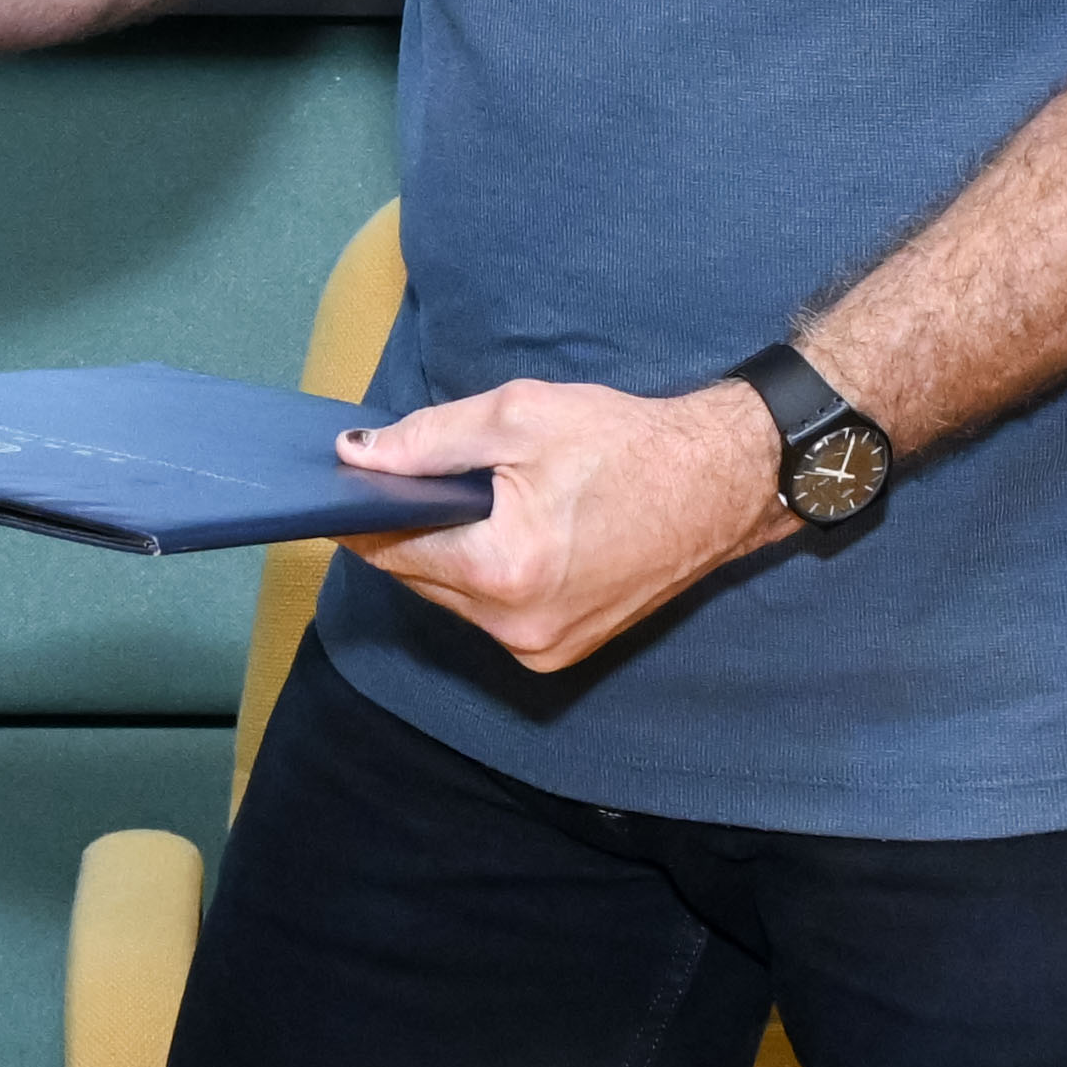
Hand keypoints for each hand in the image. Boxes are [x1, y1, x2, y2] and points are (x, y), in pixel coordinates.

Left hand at [334, 374, 790, 674]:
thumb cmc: (623, 443)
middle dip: (412, 528)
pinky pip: (493, 613)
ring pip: (453, 598)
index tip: (350, 483)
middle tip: (424, 477)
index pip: (391, 549)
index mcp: (503, 569)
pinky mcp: (562, 651)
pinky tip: (513, 534)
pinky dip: (487, 576)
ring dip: (451, 553)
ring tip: (482, 502)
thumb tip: (355, 457)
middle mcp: (517, 625)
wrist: (716, 485)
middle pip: (419, 577)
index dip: (365, 512)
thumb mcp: (518, 415)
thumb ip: (427, 440)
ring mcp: (542, 648)